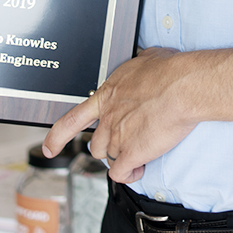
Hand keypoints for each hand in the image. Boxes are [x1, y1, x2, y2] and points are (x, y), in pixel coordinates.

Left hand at [41, 47, 199, 183]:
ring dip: (123, 157)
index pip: (72, 120)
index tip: (50, 147)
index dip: (58, 137)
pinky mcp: (131, 153)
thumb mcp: (146, 59)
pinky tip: (140, 168)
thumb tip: (144, 59)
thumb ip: (137, 67)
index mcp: (107, 95)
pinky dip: (130, 174)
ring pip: (110, 157)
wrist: (181, 86)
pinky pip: (121, 173)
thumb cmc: (169, 70)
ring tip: (142, 151)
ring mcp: (117, 137)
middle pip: (96, 144)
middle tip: (128, 141)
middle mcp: (108, 117)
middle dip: (109, 145)